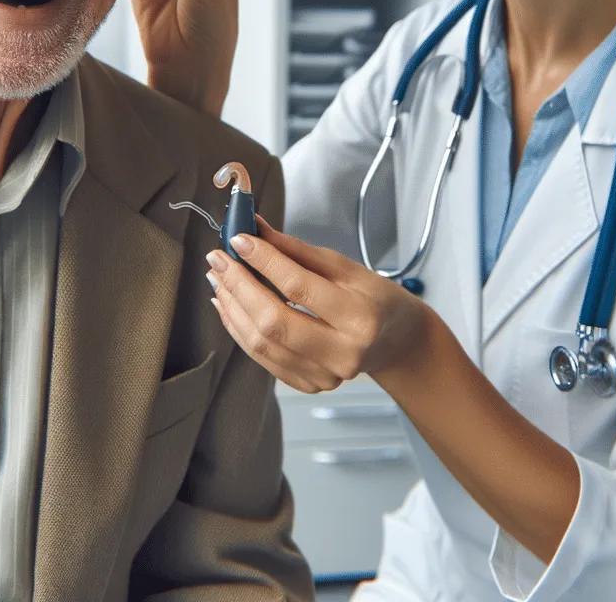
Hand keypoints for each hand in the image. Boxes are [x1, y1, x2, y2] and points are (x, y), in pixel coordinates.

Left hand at [206, 217, 431, 392]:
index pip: (299, 286)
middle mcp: (343, 353)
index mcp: (360, 317)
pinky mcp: (309, 385)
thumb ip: (298, 251)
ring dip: (233, 307)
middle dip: (239, 285)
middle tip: (218, 259)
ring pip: (261, 343)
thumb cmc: (376, 298)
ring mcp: (325, 375)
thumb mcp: (347, 267)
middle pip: (274, 321)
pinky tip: (230, 305)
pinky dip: (239, 329)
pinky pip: (262, 358)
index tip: (239, 239)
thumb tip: (256, 230)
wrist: (397, 342)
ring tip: (218, 278)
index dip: (264, 260)